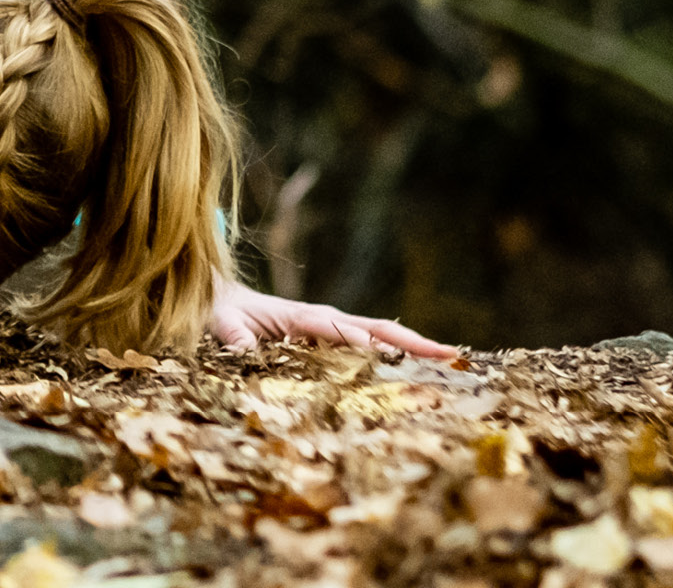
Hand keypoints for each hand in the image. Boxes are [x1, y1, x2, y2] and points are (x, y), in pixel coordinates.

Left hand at [207, 280, 455, 359]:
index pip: (335, 329)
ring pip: (381, 336)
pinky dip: (400, 355)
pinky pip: (373, 346)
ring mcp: (334, 329)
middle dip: (409, 341)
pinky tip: (426, 371)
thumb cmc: (223, 312)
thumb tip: (243, 351)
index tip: (382, 352)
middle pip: (373, 328)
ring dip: (414, 348)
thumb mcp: (220, 323)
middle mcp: (324, 319)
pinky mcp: (337, 340)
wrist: (224, 299)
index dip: (357, 340)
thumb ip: (233, 336)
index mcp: (299, 316)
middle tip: (449, 355)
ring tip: (452, 362)